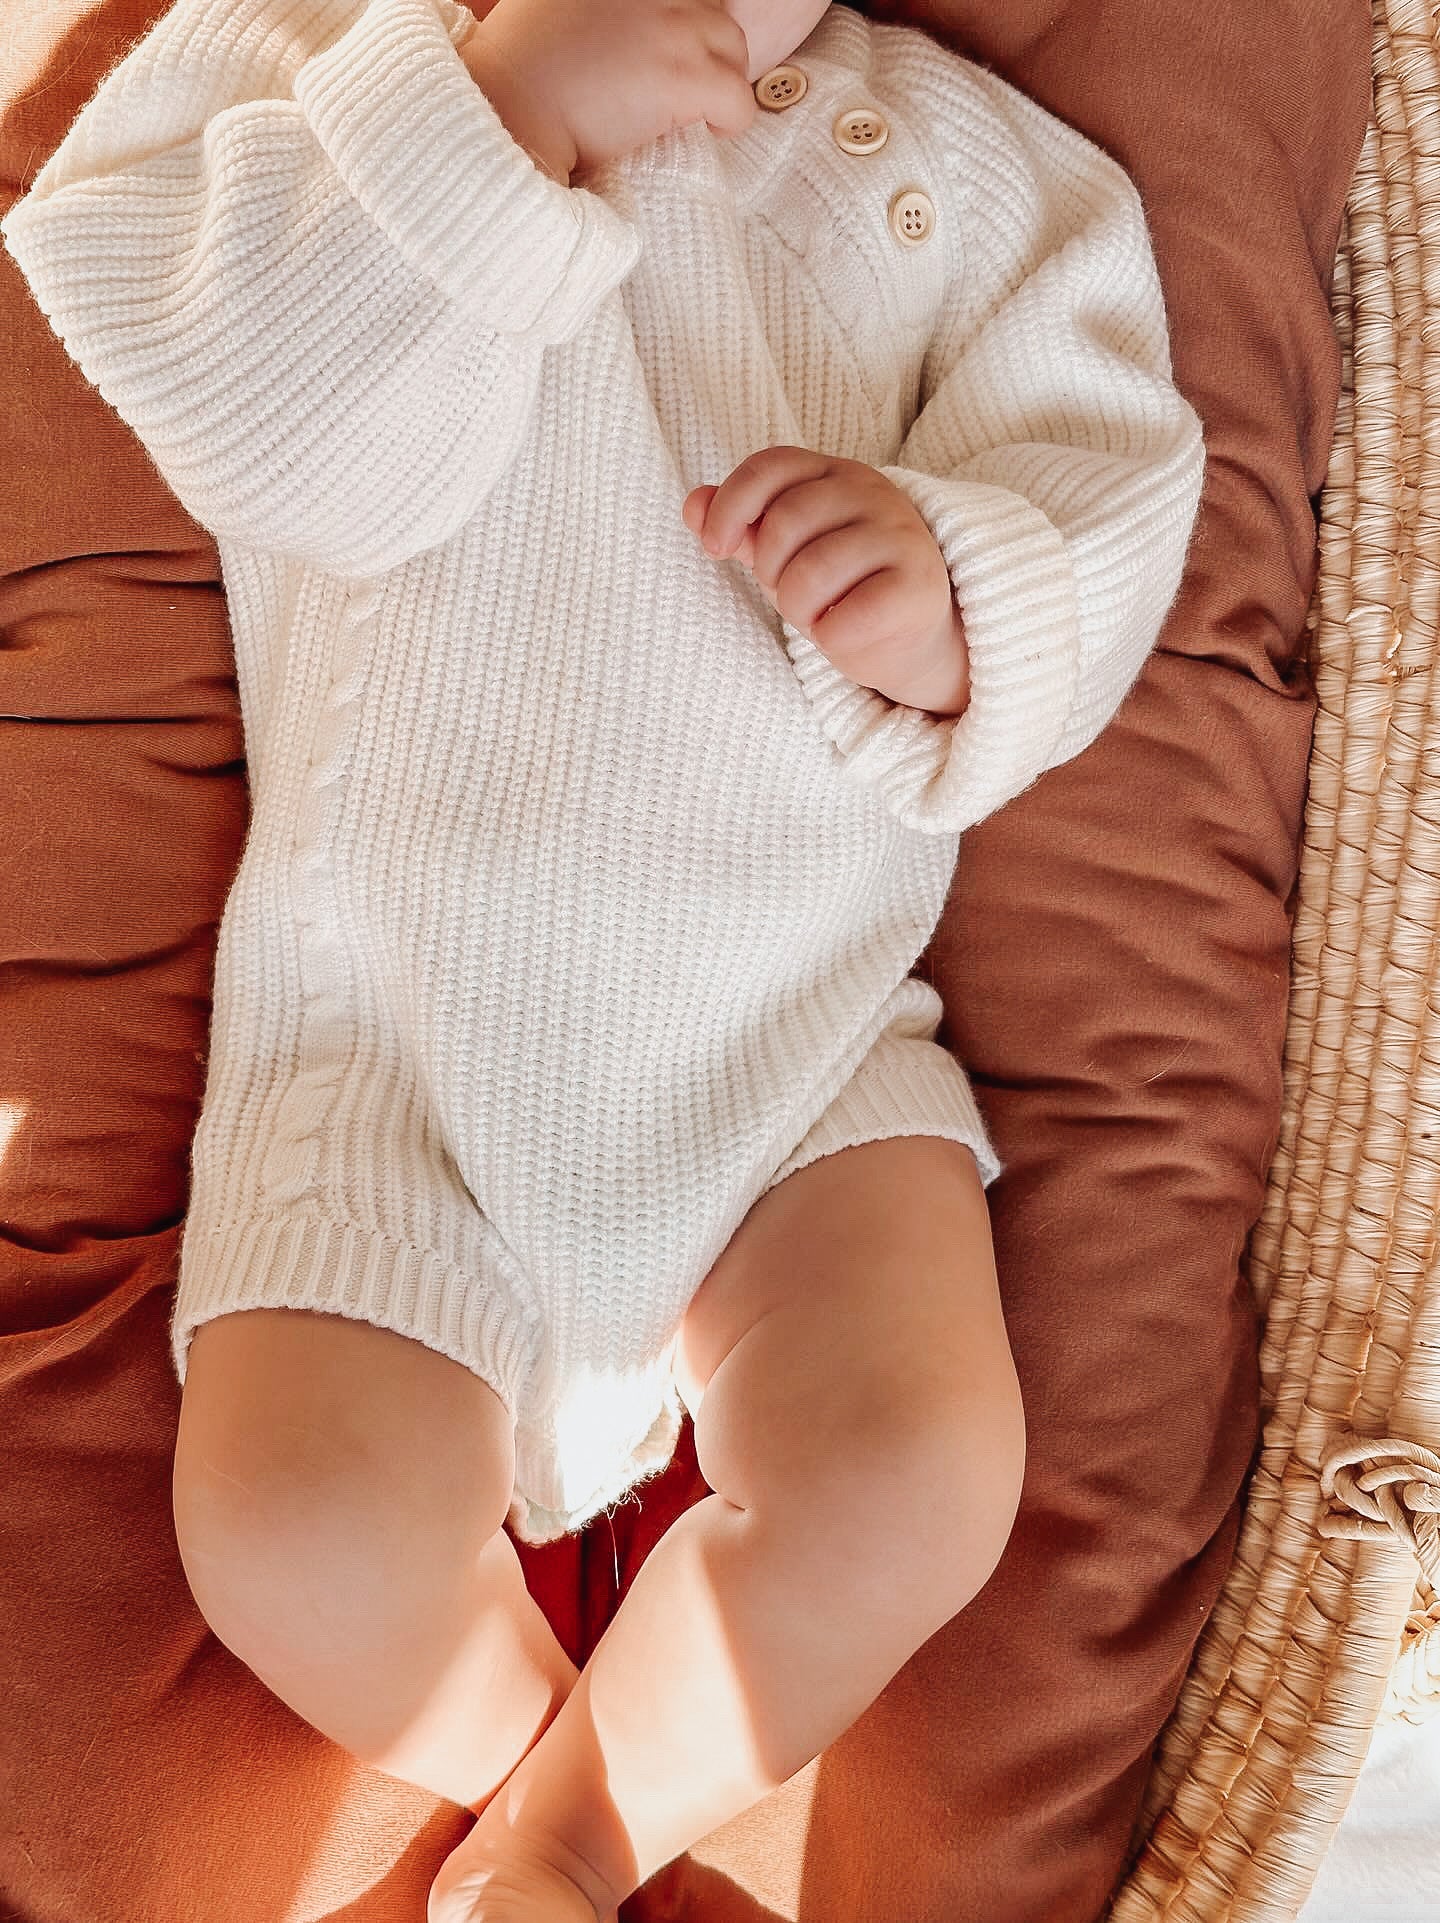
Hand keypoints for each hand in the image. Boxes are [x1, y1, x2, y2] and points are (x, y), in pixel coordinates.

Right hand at [466, 0, 757, 182]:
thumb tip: (623, 26)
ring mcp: (674, 26)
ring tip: (692, 110)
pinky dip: (730, 120)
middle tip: (683, 86)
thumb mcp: (555, 2)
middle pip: (715, 11)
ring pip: (733, 49)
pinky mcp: (685, 77)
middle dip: (707, 50)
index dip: (681, 23)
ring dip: (719, 81)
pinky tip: (705, 130)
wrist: (512, 108)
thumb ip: (597, 3)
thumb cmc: (520, 65)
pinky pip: (738, 99)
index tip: (664, 53)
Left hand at [683, 448, 971, 717]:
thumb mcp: (784, 550)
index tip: (714, 547)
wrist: (909, 631)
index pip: (770, 466)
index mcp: (834, 473)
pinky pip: (846, 618)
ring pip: (811, 574)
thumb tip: (692, 504)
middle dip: (771, 572)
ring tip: (820, 613)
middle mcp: (872, 492)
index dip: (730, 505)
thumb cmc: (839, 584)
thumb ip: (741, 523)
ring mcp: (900, 535)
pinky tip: (848, 629)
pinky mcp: (918, 586)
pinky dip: (832, 636)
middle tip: (792, 593)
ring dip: (801, 610)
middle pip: (785, 523)